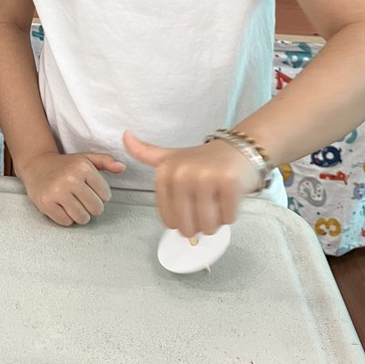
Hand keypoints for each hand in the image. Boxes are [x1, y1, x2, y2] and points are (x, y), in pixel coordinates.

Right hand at [17, 150, 125, 226]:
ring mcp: (57, 191)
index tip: (90, 191)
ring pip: (82, 218)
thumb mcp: (85, 158)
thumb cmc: (65, 164)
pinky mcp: (46, 203)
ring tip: (73, 204)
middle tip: (82, 200)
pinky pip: (66, 222)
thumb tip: (122, 167)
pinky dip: (66, 218)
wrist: (36, 165)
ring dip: (80, 215)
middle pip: (96, 209)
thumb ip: (105, 161)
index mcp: (83, 167)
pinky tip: (61, 206)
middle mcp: (70, 178)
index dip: (100, 196)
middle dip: (91, 208)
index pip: (106, 195)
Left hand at [122, 132, 261, 236]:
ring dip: (216, 221)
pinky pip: (228, 219)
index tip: (191, 204)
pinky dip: (231, 214)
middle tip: (207, 204)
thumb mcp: (170, 156)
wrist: (240, 149)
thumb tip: (124, 136)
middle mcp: (182, 173)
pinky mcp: (229, 182)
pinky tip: (230, 196)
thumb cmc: (203, 160)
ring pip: (208, 226)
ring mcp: (205, 177)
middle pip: (188, 227)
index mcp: (165, 172)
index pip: (169, 221)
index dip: (183, 220)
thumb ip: (145, 153)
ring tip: (218, 200)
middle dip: (200, 224)